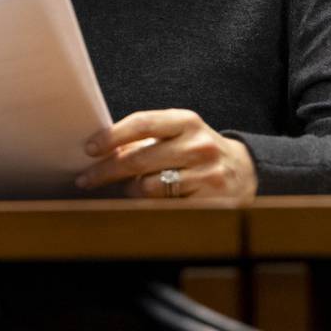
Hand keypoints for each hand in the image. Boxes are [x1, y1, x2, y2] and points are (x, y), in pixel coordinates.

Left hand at [76, 108, 257, 199]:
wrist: (246, 172)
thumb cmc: (198, 150)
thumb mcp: (178, 134)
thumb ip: (145, 138)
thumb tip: (101, 150)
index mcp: (186, 121)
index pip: (142, 123)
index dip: (111, 136)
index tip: (89, 148)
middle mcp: (198, 145)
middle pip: (139, 159)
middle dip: (106, 171)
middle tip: (85, 179)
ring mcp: (207, 175)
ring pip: (148, 188)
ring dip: (129, 191)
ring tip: (126, 189)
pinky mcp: (212, 202)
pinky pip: (165, 208)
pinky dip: (150, 207)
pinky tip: (146, 205)